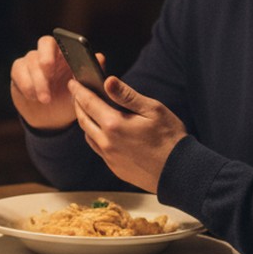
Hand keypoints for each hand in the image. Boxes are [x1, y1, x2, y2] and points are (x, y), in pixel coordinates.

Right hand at [10, 35, 86, 129]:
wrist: (52, 118)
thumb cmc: (70, 99)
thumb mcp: (82, 91)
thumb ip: (91, 74)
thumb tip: (100, 57)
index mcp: (65, 54)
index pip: (62, 40)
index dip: (62, 46)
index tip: (64, 58)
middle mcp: (47, 53)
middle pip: (44, 43)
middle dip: (46, 56)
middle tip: (48, 70)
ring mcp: (31, 61)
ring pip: (31, 61)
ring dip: (39, 81)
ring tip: (45, 100)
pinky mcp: (18, 71)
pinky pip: (19, 72)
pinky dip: (26, 85)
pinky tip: (34, 98)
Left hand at [68, 76, 186, 192]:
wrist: (180, 172)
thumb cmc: (170, 137)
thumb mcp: (152, 110)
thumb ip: (127, 95)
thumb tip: (107, 81)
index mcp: (114, 124)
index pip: (88, 102)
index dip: (79, 91)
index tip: (72, 82)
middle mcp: (106, 142)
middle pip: (83, 119)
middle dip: (78, 104)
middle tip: (77, 94)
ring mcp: (109, 157)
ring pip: (88, 135)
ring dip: (85, 121)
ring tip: (88, 110)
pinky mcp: (115, 168)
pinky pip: (98, 149)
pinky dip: (94, 136)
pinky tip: (102, 131)